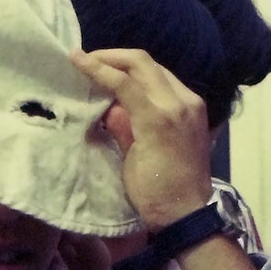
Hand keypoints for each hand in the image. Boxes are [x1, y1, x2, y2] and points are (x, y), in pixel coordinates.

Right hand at [70, 46, 212, 230]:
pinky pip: (168, 82)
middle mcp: (179, 104)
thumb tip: (109, 104)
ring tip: (106, 68)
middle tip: (89, 58)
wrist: (187, 212)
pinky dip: (147, 78)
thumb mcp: (129, 161)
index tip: (74, 56)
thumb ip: (121, 126)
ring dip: (130, 64)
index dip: (97, 66)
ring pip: (157, 69)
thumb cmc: (153, 194)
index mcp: (158, 119)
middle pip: (143, 63)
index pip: (124, 80)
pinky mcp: (196, 109)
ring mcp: (191, 104)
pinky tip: (131, 84)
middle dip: (113, 56)